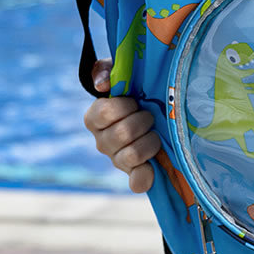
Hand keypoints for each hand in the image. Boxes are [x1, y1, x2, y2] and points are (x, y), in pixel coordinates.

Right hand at [84, 58, 160, 192]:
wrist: (159, 111)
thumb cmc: (137, 90)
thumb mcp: (121, 74)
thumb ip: (106, 70)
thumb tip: (102, 85)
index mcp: (95, 118)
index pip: (105, 112)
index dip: (125, 105)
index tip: (135, 101)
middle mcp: (102, 141)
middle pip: (122, 133)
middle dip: (143, 121)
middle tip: (150, 116)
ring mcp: (117, 159)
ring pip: (132, 154)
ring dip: (150, 141)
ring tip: (155, 134)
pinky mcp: (135, 174)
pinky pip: (137, 182)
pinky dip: (144, 177)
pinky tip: (152, 168)